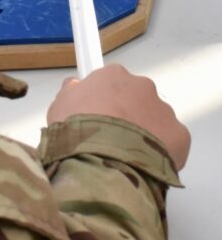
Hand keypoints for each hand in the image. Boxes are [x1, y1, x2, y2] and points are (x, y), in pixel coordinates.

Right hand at [47, 63, 189, 169]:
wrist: (104, 159)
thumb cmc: (78, 130)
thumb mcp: (59, 107)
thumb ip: (70, 93)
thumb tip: (75, 87)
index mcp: (114, 76)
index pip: (111, 82)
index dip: (104, 100)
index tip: (98, 114)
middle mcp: (142, 86)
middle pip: (136, 99)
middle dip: (127, 115)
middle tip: (111, 137)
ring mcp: (164, 110)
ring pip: (155, 120)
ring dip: (144, 133)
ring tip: (126, 155)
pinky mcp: (180, 135)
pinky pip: (171, 142)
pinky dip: (161, 151)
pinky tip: (143, 163)